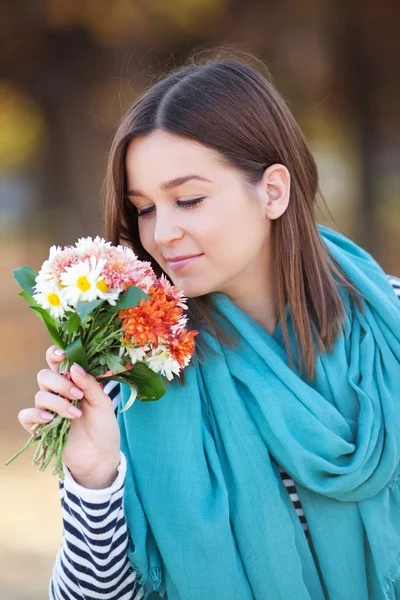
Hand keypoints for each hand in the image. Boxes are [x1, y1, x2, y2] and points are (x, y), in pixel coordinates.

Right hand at [17, 345, 120, 487]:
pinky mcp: (40, 427)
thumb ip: (89, 384)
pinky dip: (35, 414)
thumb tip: (73, 366)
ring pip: (39, 395)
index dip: (55, 354)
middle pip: (44, 376)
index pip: (56, 362)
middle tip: (78, 395)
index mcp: (72, 382)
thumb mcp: (103, 403)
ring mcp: (47, 410)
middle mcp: (57, 393)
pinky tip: (49, 419)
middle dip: (60, 383)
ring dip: (57, 403)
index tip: (62, 354)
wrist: (101, 456)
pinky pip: (26, 415)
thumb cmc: (104, 427)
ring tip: (75, 414)